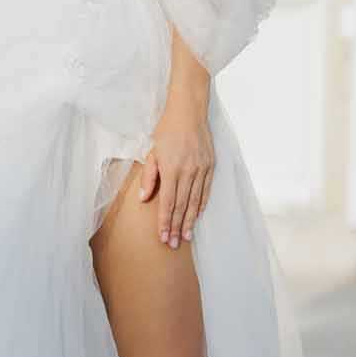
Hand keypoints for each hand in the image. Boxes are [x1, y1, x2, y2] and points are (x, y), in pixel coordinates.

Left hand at [137, 101, 214, 246]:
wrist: (189, 112)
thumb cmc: (167, 130)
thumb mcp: (152, 151)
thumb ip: (149, 176)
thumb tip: (145, 199)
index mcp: (171, 168)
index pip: (168, 202)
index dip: (165, 221)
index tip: (163, 237)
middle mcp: (188, 171)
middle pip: (182, 206)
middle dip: (177, 227)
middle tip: (174, 244)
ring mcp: (201, 169)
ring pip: (195, 201)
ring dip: (190, 221)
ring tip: (186, 237)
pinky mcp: (210, 166)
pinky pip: (206, 190)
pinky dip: (201, 205)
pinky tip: (196, 216)